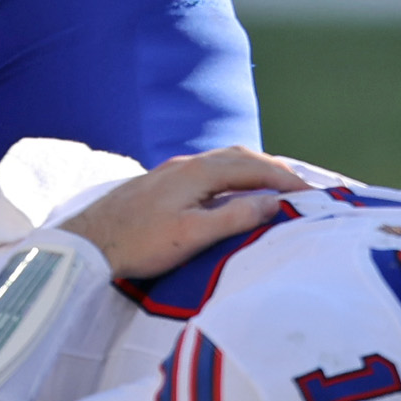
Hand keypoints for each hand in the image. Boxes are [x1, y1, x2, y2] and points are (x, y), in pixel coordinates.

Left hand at [59, 147, 308, 280]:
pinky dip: (234, 174)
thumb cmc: (139, 244)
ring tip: (275, 187)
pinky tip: (233, 190)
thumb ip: (234, 217)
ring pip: (224, 160)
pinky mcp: (162, 181)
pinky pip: (210, 169)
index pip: (254, 166)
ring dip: (254, 169)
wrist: (88, 242)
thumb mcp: (192, 236)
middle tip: (301, 188)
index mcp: (198, 173)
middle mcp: (187, 164)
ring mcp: (173, 170)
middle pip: (241, 156)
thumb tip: (273, 202)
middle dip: (275, 168)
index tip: (312, 193)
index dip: (286, 178)